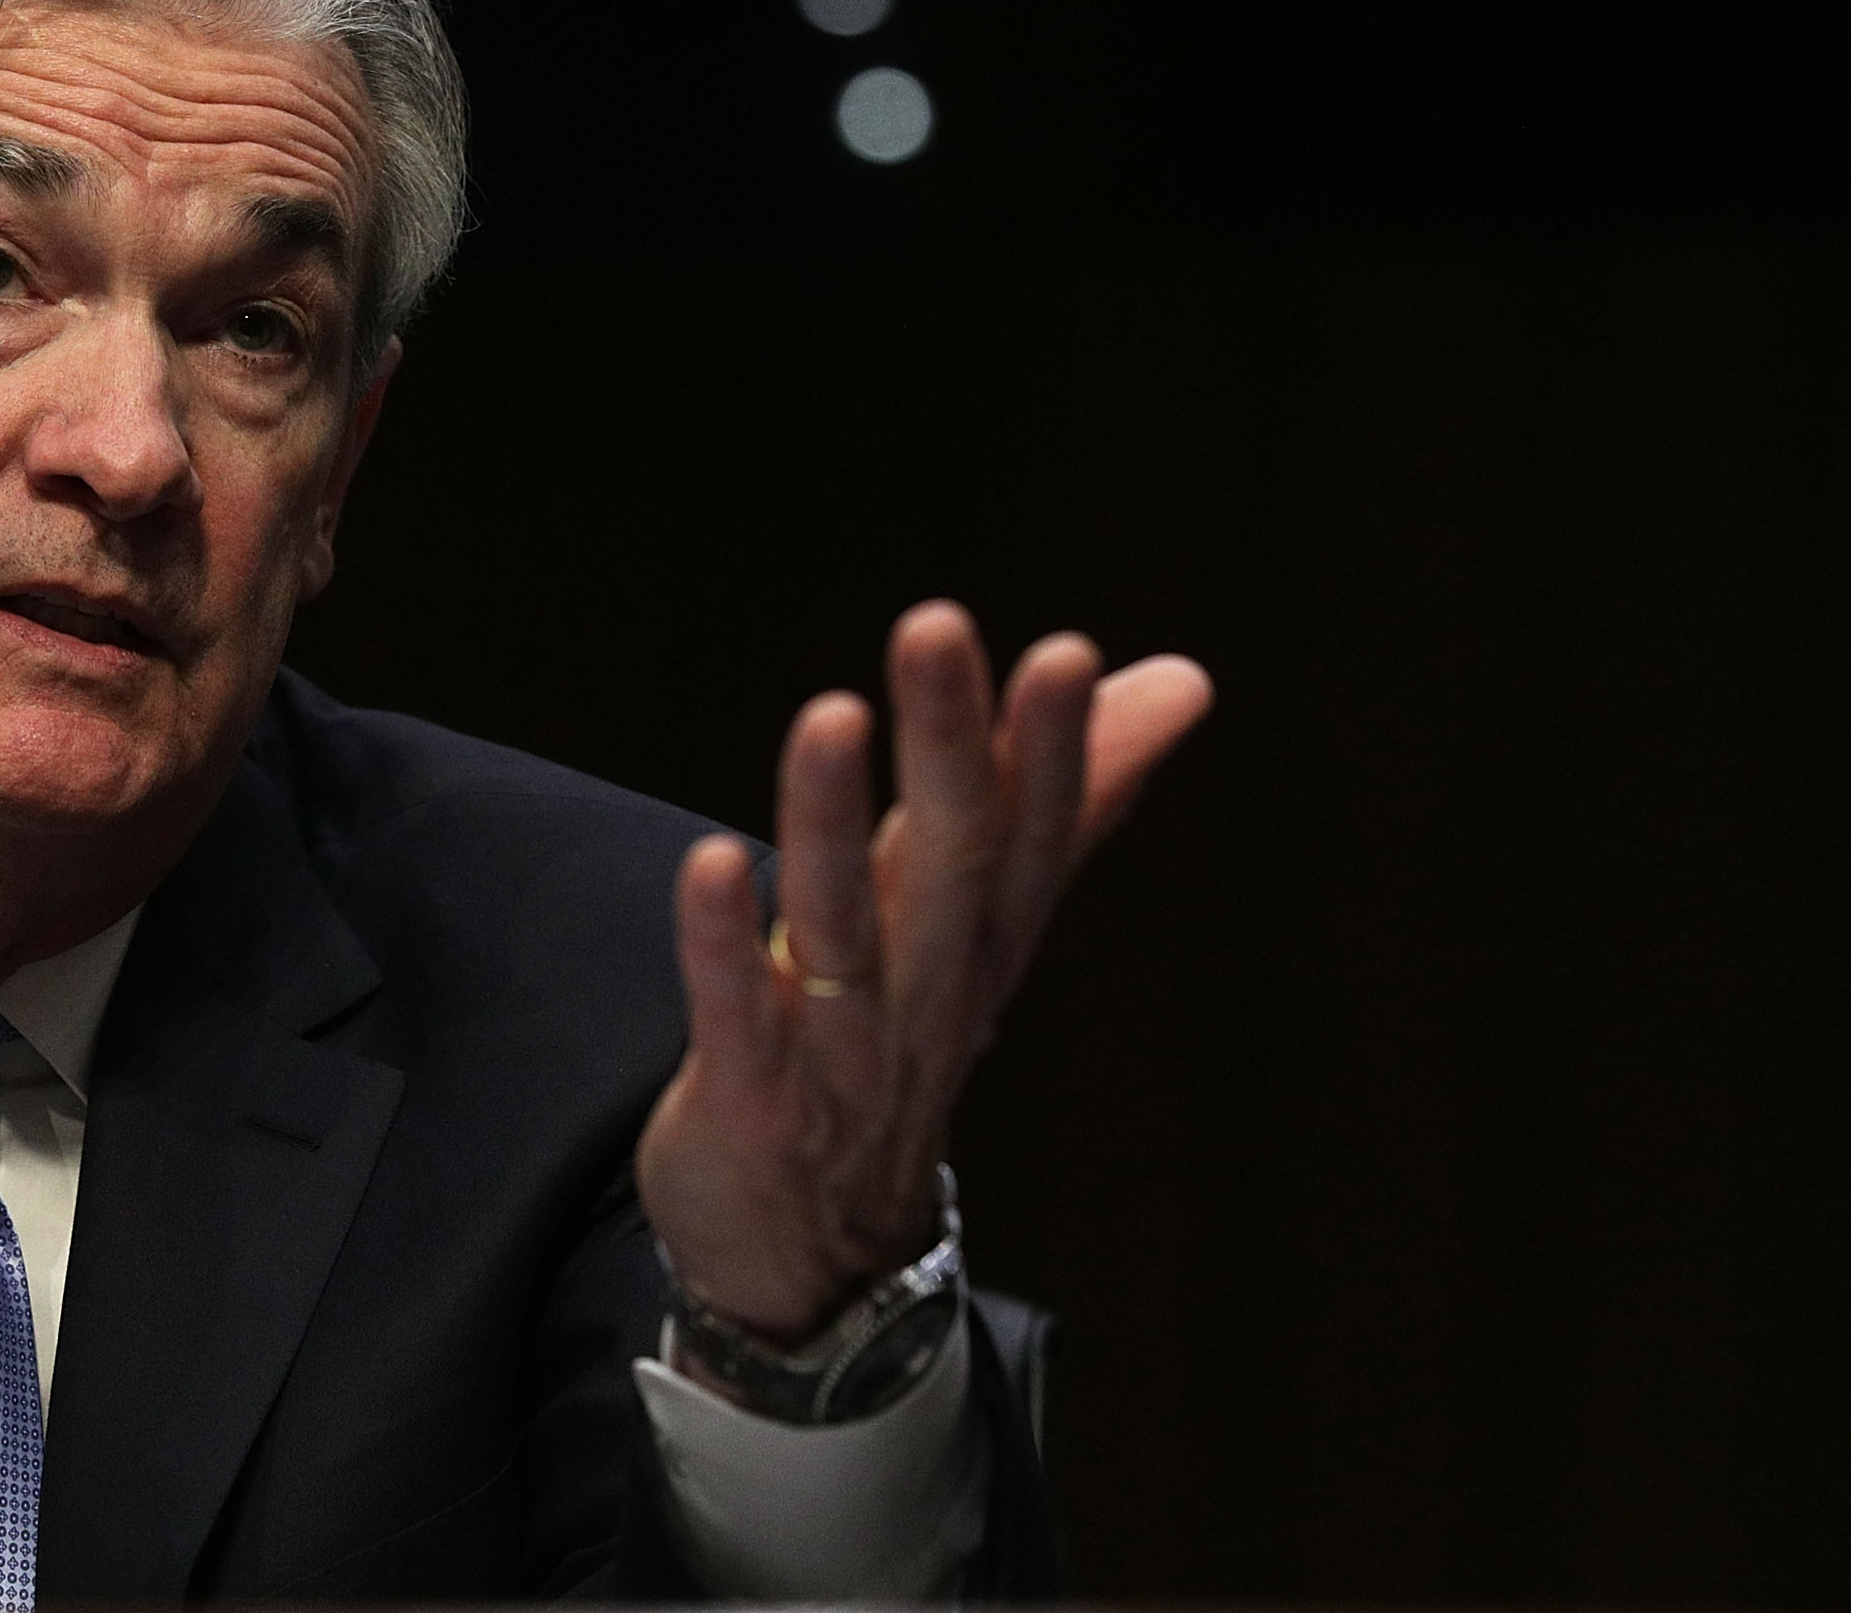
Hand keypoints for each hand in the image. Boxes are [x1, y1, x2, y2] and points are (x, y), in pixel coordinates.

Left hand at [636, 600, 1212, 1345]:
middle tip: (938, 627)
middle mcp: (925, 995)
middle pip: (949, 865)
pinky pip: (738, 1017)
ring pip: (846, 934)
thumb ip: (1069, 800)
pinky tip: (706, 863)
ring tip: (832, 717)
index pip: (1032, 839)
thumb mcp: (984, 927)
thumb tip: (1178, 679)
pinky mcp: (749, 1102)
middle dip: (950, 748)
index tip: (1069, 654)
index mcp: (982, 944)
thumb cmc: (894, 1051)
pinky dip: (726, 947)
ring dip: (832, 824)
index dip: (1055, 753)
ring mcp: (839, 1056)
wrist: (818, 1257)